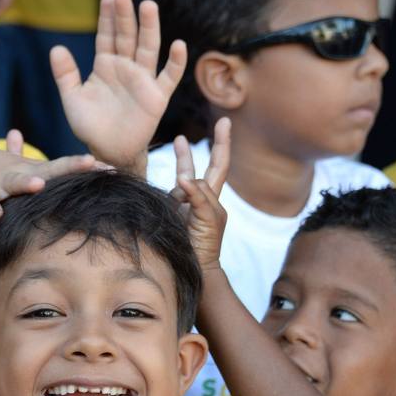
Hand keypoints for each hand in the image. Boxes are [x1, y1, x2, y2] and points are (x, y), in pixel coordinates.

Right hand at [0, 138, 99, 218]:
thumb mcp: (19, 168)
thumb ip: (43, 168)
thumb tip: (60, 160)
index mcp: (33, 171)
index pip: (64, 168)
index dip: (86, 168)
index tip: (113, 169)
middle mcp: (21, 172)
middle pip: (48, 169)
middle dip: (69, 167)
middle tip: (90, 163)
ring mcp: (0, 180)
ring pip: (16, 181)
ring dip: (27, 183)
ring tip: (40, 185)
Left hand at [53, 0, 187, 175]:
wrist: (108, 152)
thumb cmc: (90, 127)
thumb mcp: (73, 99)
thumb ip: (65, 74)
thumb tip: (55, 48)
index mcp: (105, 66)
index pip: (107, 36)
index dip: (107, 17)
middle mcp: (126, 68)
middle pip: (127, 36)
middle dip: (125, 16)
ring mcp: (143, 80)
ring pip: (148, 48)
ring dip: (149, 28)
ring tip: (147, 5)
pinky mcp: (157, 97)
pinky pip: (169, 76)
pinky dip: (175, 62)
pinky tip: (178, 44)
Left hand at [171, 117, 230, 272]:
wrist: (192, 274)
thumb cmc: (175, 248)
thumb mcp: (169, 216)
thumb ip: (178, 197)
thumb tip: (183, 180)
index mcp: (200, 201)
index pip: (204, 170)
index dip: (202, 151)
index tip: (198, 132)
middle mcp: (210, 204)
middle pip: (219, 168)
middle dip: (223, 144)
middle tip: (226, 121)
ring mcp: (213, 212)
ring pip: (203, 183)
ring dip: (186, 169)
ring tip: (177, 146)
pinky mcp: (210, 220)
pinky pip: (201, 200)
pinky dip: (192, 189)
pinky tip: (182, 181)